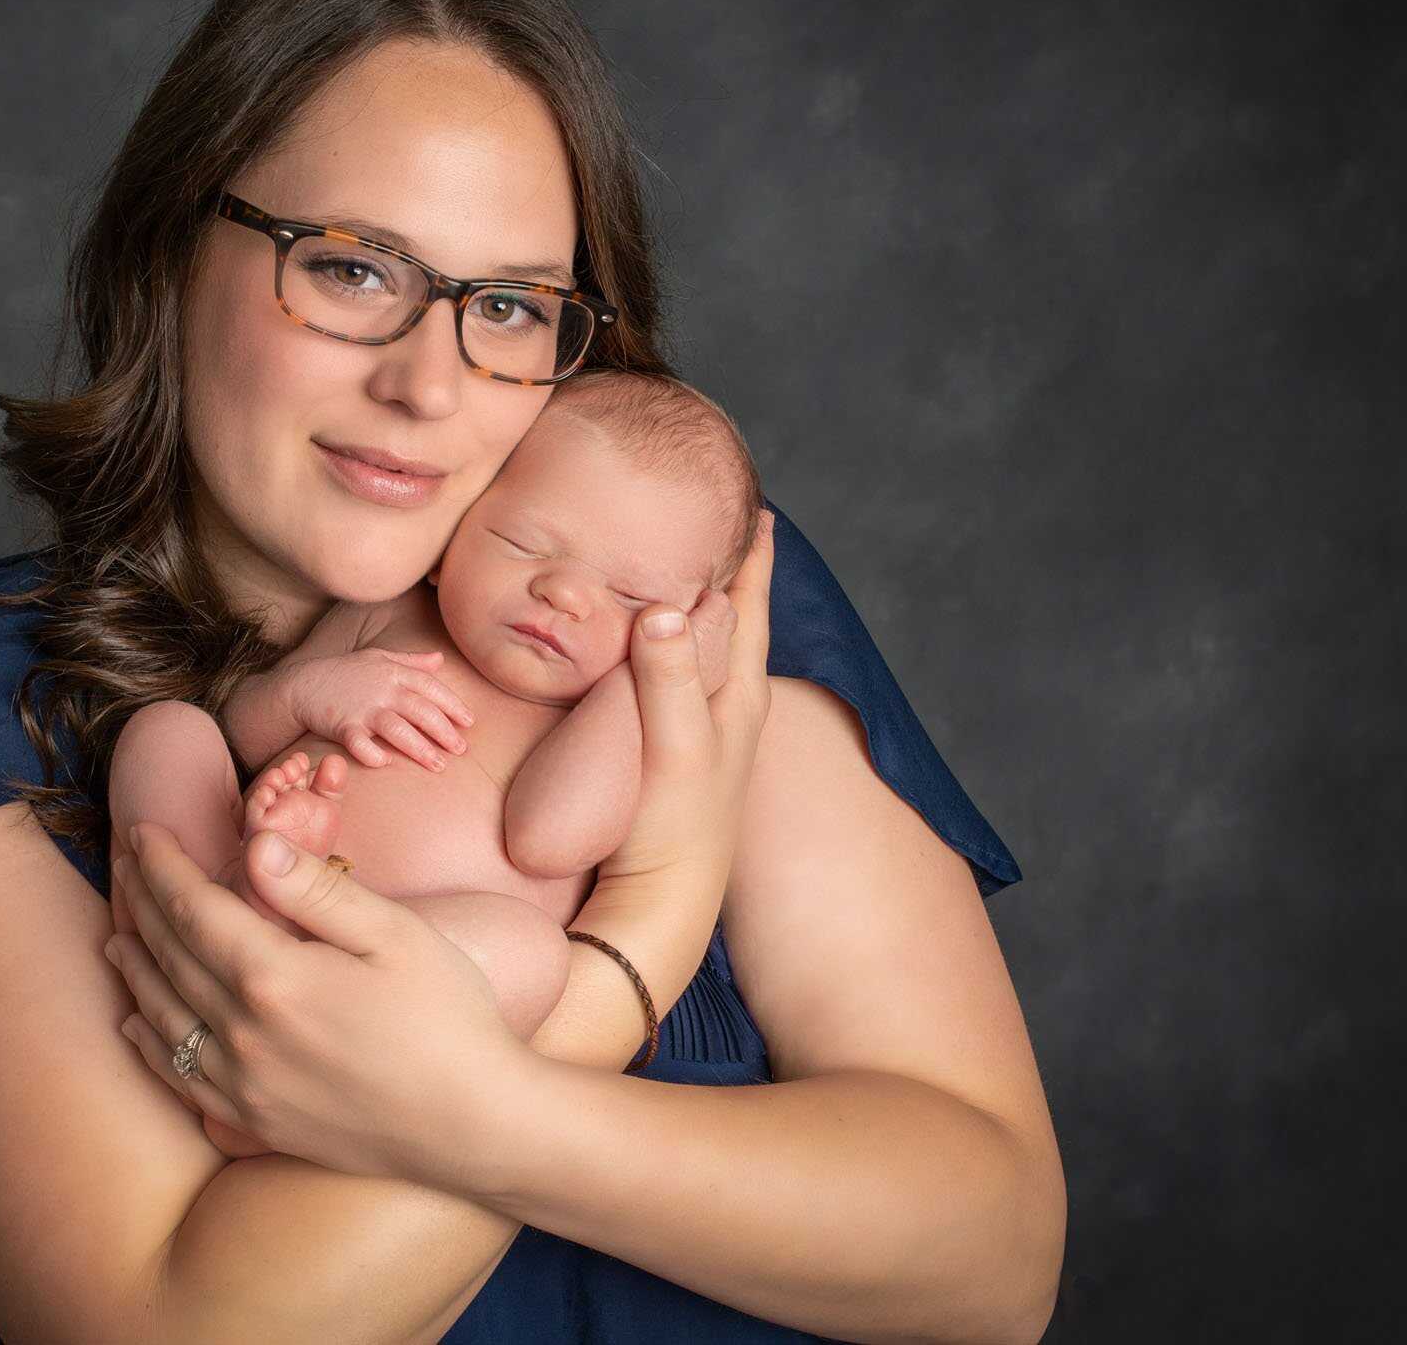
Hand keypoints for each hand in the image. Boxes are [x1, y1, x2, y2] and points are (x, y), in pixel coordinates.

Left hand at [102, 815, 522, 1190]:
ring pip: (163, 1013)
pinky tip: (136, 1023)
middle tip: (123, 865)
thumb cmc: (448, 1018)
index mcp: (275, 976)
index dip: (163, 866)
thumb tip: (252, 847)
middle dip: (142, 903)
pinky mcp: (254, 1122)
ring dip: (135, 967)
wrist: (473, 1126)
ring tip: (117, 933)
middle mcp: (244, 1032)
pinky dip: (147, 1042)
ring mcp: (244, 1084)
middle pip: (170, 954)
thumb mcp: (395, 935)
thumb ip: (316, 891)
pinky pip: (178, 1076)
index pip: (195, 906)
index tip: (143, 832)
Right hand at [282, 648, 474, 771]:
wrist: (303, 684)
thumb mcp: (378, 658)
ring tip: (438, 765)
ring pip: (397, 728)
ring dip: (420, 748)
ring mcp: (361, 708)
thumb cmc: (345, 673)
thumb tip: (440, 659)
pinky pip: (359, 742)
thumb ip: (410, 661)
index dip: (452, 704)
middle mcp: (381, 689)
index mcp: (392, 672)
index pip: (430, 687)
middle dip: (443, 731)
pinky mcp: (342, 725)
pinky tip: (385, 763)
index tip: (469, 722)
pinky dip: (371, 753)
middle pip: (420, 710)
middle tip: (461, 750)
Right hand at [598, 507, 775, 886]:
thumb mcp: (673, 746)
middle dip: (727, 568)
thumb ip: (670, 676)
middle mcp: (730, 706)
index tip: (756, 504)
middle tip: (715, 518)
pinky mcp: (675, 749)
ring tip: (683, 567)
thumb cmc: (673, 828)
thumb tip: (665, 607)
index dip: (753, 555)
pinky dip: (669, 645)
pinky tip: (650, 646)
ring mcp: (704, 729)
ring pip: (708, 647)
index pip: (751, 605)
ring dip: (699, 606)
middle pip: (735, 618)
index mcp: (740, 694)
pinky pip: (677, 675)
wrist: (660, 903)